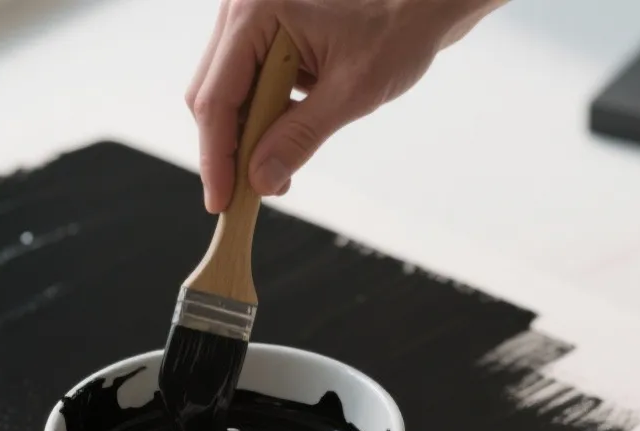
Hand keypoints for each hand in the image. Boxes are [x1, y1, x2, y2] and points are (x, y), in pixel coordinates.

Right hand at [186, 0, 503, 212]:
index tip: (222, 201)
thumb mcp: (352, 91)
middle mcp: (243, 8)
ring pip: (227, 92)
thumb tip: (260, 180)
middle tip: (252, 193)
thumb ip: (299, 137)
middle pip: (212, 95)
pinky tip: (286, 135)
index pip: (216, 98)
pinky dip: (262, 115)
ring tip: (277, 169)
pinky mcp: (265, 30)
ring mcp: (251, 18)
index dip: (216, 157)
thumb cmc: (400, 28)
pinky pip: (247, 82)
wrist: (426, 2)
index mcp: (258, 11)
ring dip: (248, 135)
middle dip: (230, 149)